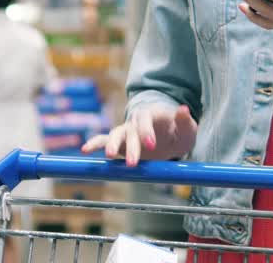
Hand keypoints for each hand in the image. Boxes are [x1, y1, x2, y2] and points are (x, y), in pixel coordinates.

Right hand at [80, 105, 196, 165]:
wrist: (168, 137)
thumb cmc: (178, 132)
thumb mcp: (187, 129)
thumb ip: (185, 121)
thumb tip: (183, 109)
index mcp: (151, 115)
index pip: (146, 119)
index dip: (147, 131)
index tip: (152, 144)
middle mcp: (136, 122)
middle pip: (130, 130)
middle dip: (131, 146)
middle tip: (134, 163)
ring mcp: (126, 131)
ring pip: (115, 134)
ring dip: (112, 145)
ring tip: (110, 156)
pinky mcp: (119, 142)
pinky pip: (103, 140)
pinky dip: (95, 143)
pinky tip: (86, 149)